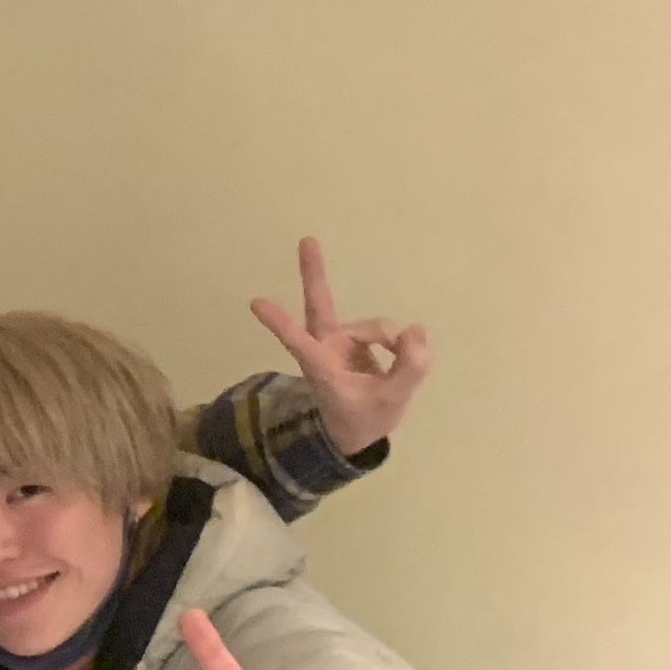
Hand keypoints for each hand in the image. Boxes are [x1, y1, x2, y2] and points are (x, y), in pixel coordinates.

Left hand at [253, 236, 430, 459]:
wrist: (359, 429)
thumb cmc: (362, 418)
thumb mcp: (391, 402)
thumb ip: (408, 368)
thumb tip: (415, 330)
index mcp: (322, 368)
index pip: (299, 343)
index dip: (280, 324)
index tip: (255, 303)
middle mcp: (328, 347)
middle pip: (320, 305)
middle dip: (315, 273)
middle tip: (307, 240)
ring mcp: (343, 340)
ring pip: (376, 326)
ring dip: (392, 342)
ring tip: (400, 368)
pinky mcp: (359, 338)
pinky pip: (387, 332)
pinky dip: (400, 343)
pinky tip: (401, 354)